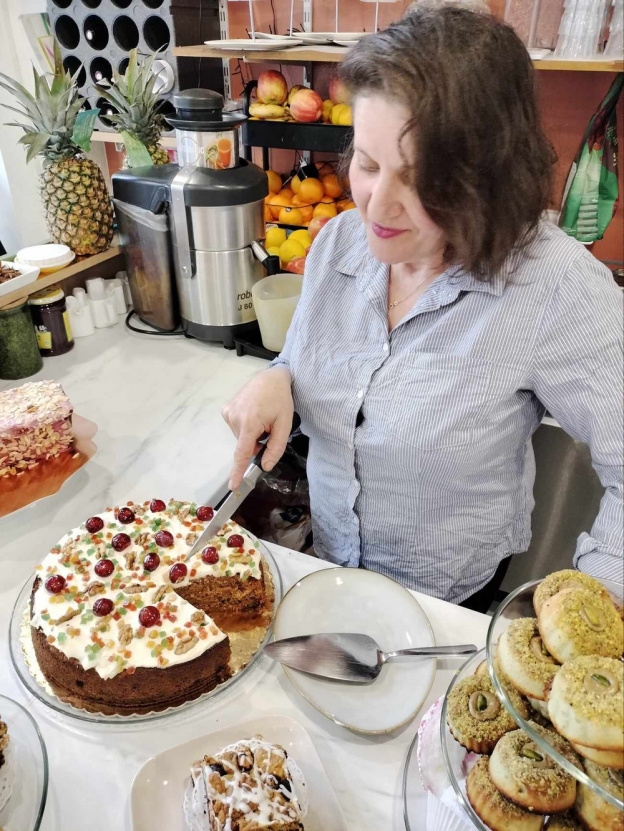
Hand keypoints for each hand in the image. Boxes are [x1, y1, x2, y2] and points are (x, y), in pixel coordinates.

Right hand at [222, 367, 293, 489]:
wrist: (270, 378)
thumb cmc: (280, 399)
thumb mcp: (284, 424)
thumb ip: (276, 447)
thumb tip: (266, 466)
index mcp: (250, 423)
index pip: (242, 453)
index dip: (237, 471)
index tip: (233, 486)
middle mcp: (234, 418)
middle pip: (245, 445)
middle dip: (257, 443)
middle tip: (269, 427)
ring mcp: (228, 413)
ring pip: (241, 438)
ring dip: (251, 434)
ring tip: (261, 417)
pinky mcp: (226, 410)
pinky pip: (236, 428)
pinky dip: (245, 427)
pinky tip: (253, 413)